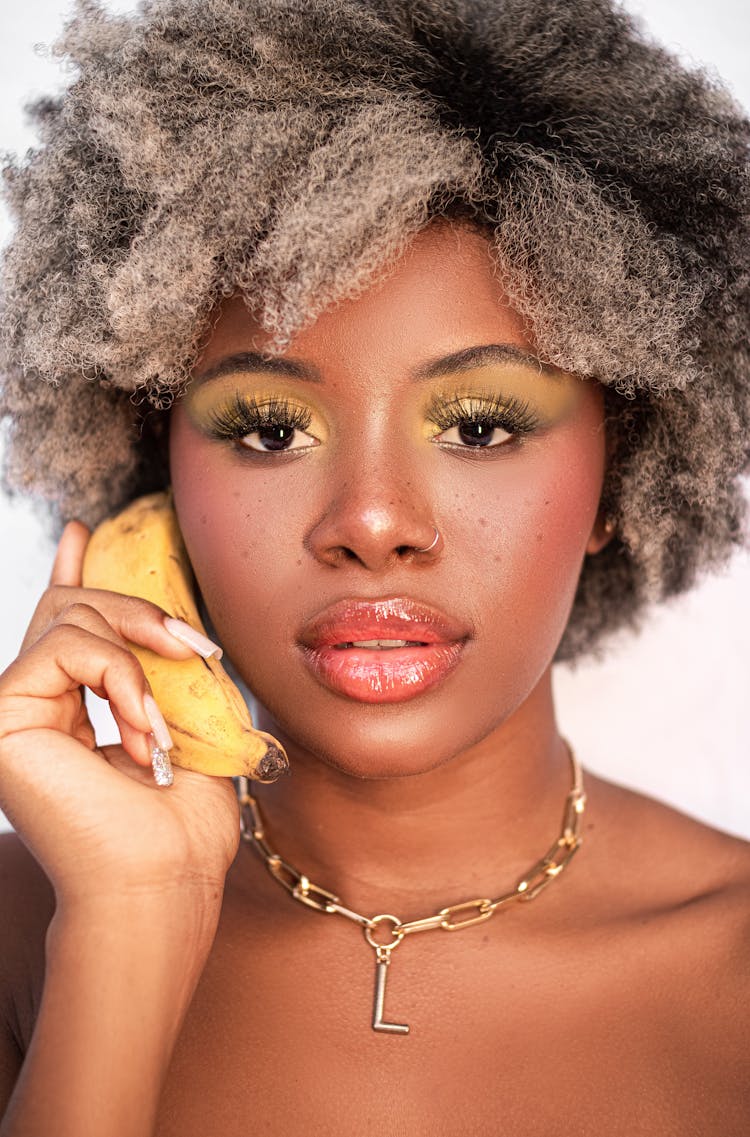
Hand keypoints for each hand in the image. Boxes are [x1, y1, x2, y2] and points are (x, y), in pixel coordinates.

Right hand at [0, 521, 239, 916]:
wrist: (162, 880)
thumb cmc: (181, 821)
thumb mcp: (183, 721)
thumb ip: (160, 666)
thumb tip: (162, 624)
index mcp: (73, 710)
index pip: (64, 625)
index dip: (71, 572)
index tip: (80, 531)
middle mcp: (36, 706)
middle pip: (74, 606)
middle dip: (140, 610)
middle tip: (193, 648)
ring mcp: (13, 709)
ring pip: (73, 617)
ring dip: (140, 663)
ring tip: (164, 733)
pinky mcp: (2, 714)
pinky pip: (69, 648)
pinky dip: (122, 680)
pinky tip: (142, 734)